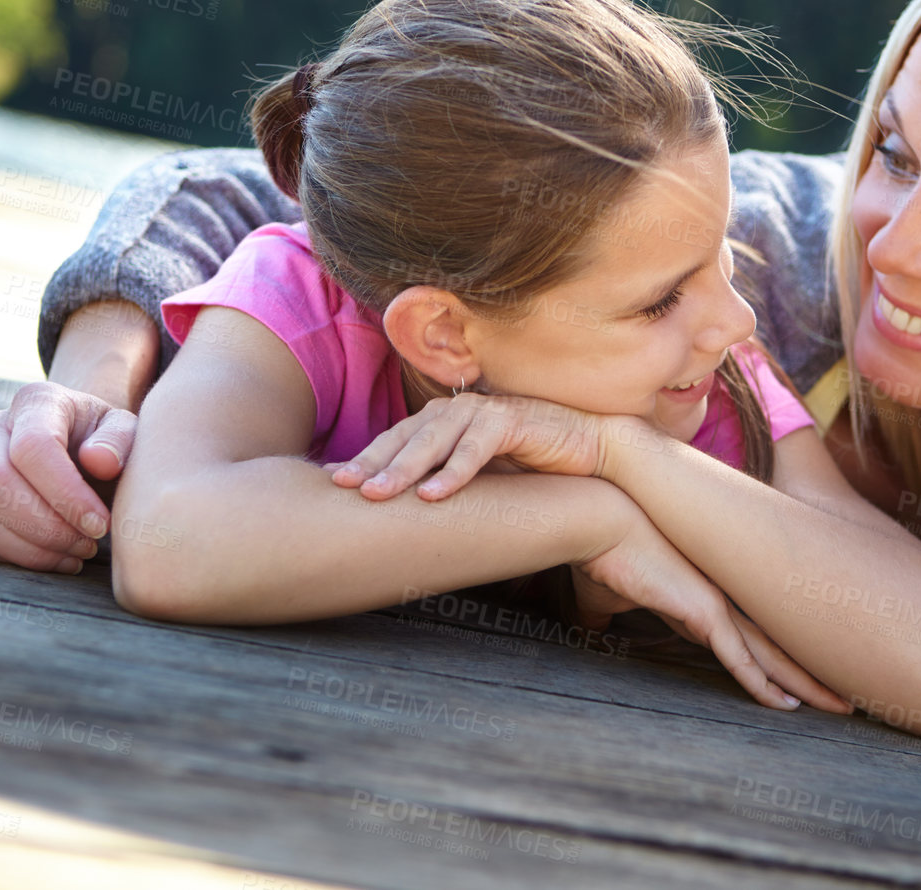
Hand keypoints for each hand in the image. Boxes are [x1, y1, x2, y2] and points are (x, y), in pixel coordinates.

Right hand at [0, 382, 136, 572]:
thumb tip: (99, 461)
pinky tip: (56, 557)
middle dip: (46, 526)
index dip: (65, 493)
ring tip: (77, 553)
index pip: (32, 446)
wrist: (78, 450)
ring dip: (31, 548)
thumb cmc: (104, 442)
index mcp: (34, 401)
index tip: (100, 524)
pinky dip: (16, 557)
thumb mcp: (125, 432)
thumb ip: (119, 440)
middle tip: (89, 544)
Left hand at [328, 392, 612, 500]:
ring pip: (435, 440)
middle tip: (343, 486)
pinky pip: (478, 448)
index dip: (365, 458)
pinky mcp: (513, 421)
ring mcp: (484, 412)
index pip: (394, 439)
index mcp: (443, 420)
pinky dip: (455, 471)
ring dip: (405, 467)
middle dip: (372, 462)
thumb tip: (403, 508)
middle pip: (405, 437)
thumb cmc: (528, 464)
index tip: (332, 481)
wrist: (588, 447)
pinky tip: (433, 495)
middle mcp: (457, 411)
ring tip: (379, 493)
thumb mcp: (477, 474)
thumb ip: (443, 479)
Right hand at [573, 508, 851, 713]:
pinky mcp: (704, 611)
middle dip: (814, 671)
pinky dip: (760, 685)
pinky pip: (740, 658)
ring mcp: (718, 602)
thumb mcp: (606, 591)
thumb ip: (607, 612)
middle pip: (781, 640)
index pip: (754, 629)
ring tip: (841, 706)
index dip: (780, 653)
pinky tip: (783, 706)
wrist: (599, 520)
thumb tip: (588, 626)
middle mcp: (724, 594)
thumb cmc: (602, 549)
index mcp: (707, 590)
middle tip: (849, 694)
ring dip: (806, 684)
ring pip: (774, 653)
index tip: (800, 675)